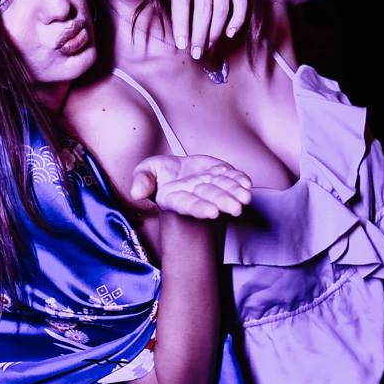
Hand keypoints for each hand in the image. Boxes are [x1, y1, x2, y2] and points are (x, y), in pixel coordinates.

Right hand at [131, 154, 250, 218]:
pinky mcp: (221, 175)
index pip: (188, 205)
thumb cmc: (159, 174)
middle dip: (223, 202)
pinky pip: (232, 179)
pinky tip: (246, 184)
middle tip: (235, 207)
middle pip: (210, 199)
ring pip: (224, 190)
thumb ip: (142, 180)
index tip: (211, 212)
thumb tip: (137, 192)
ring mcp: (211, 186)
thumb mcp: (145, 171)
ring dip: (235, 194)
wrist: (176, 171)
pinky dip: (239, 181)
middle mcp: (196, 194)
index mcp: (176, 198)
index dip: (199, 208)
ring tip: (245, 197)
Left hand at [170, 0, 248, 59]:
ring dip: (215, 31)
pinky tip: (229, 34)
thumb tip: (151, 22)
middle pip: (203, 6)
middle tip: (196, 53)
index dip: (181, 24)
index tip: (181, 45)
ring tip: (208, 47)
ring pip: (222, 7)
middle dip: (199, 34)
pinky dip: (237, 19)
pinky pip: (241, 2)